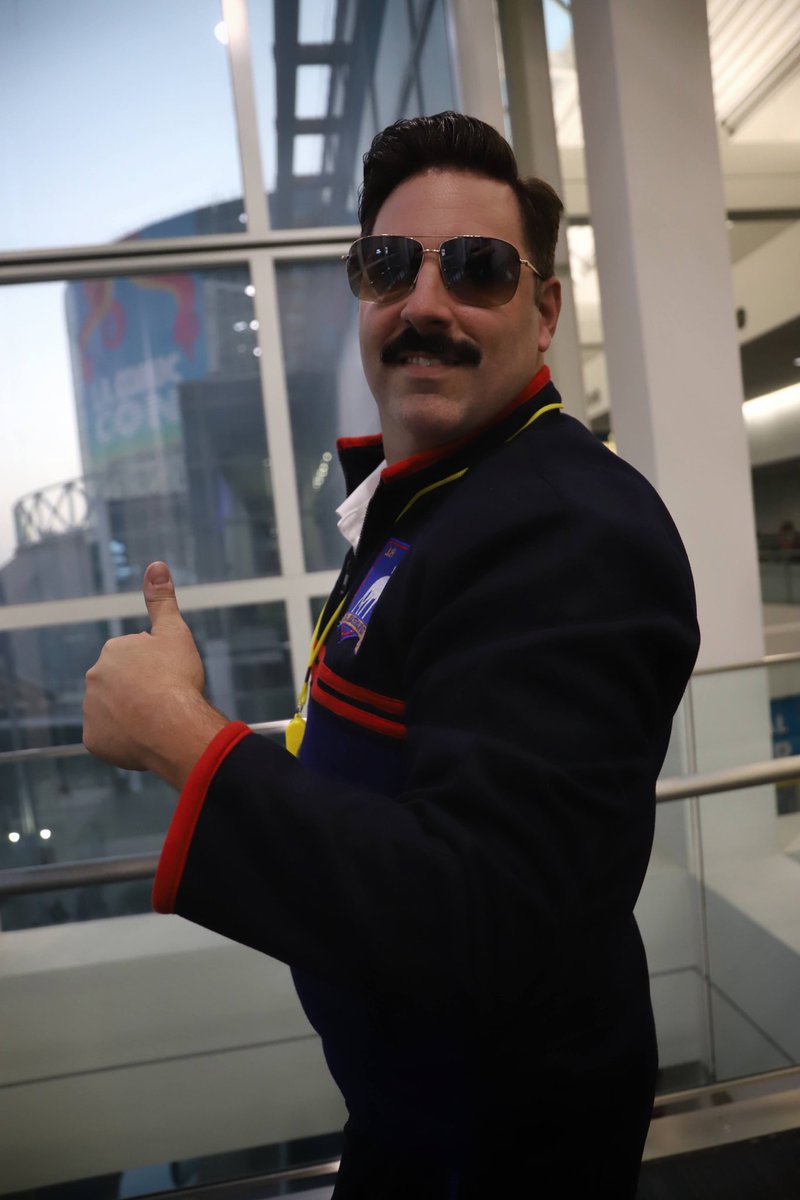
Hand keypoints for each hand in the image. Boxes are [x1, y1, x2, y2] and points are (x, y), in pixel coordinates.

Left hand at [83, 562, 228, 787]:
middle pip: (121, 684)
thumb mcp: (174, 632)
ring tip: (156, 721)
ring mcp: (92, 710)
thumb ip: (161, 600)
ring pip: (114, 711)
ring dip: (131, 715)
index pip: (135, 658)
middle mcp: (95, 678)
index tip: (169, 677)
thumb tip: (156, 565)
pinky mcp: (94, 739)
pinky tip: (144, 738)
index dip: (156, 668)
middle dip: (140, 691)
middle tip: (165, 699)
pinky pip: (109, 737)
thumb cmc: (176, 679)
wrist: (173, 726)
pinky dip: (123, 739)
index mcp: (113, 651)